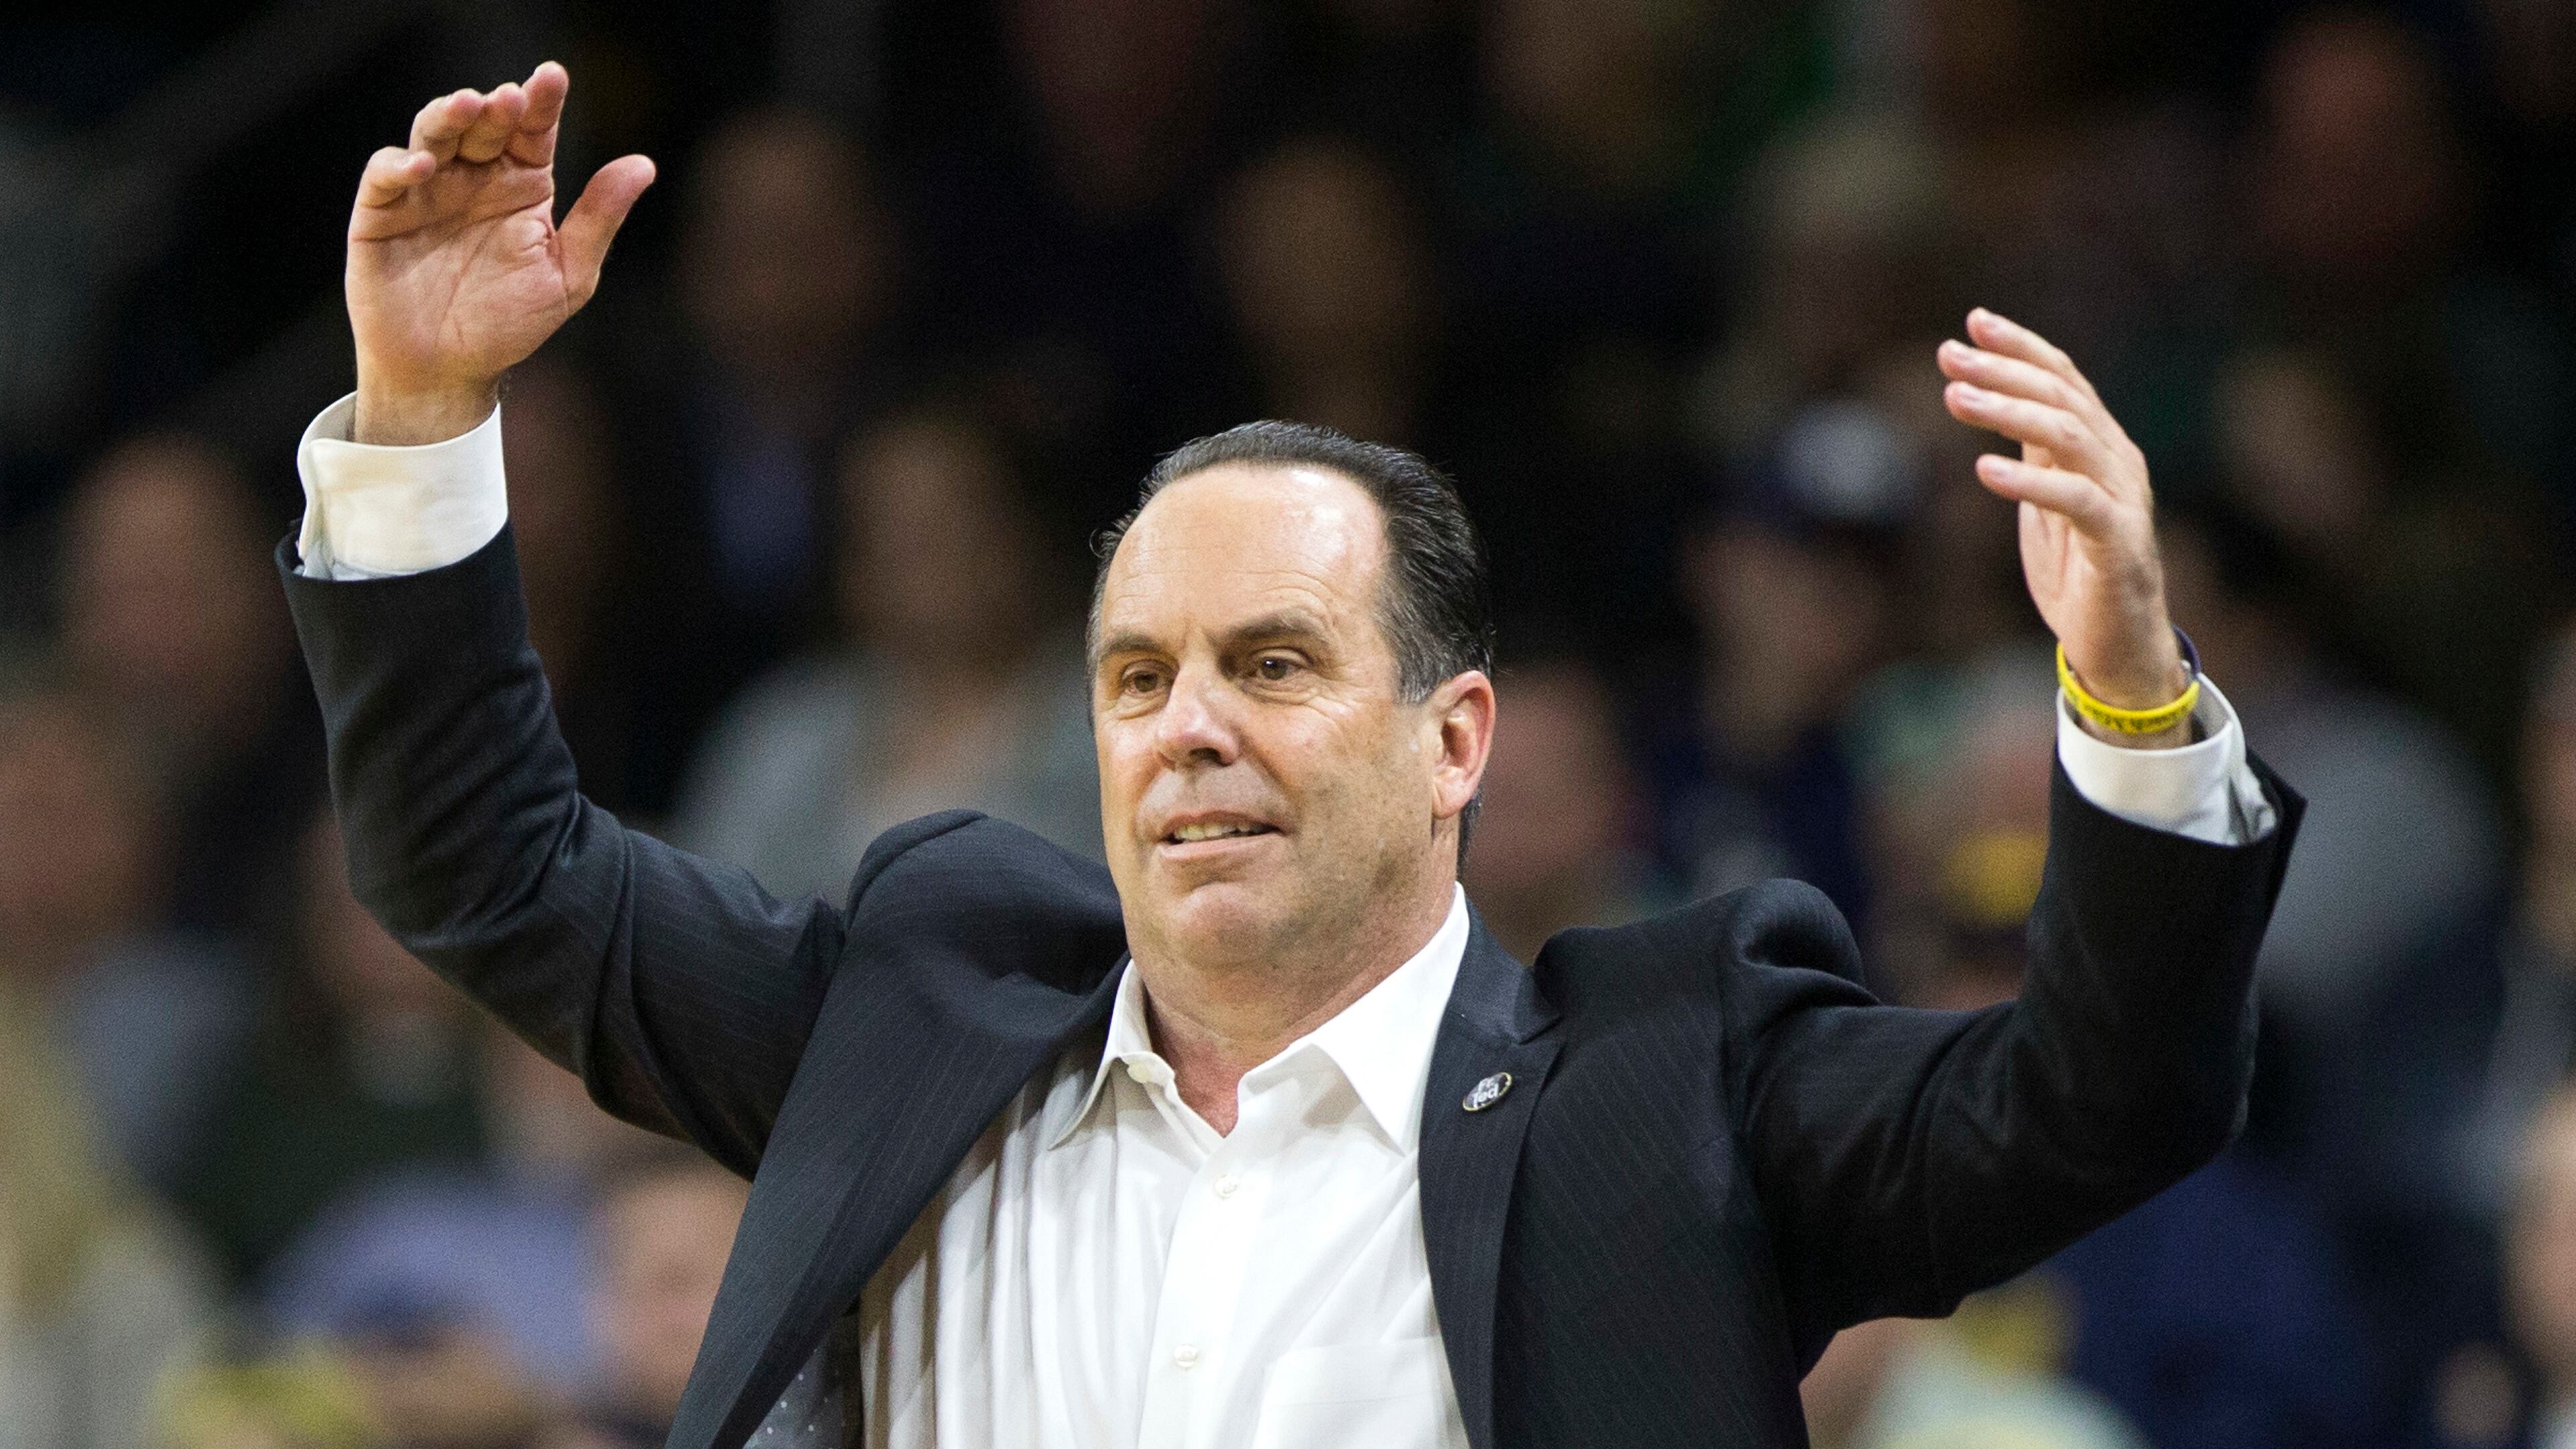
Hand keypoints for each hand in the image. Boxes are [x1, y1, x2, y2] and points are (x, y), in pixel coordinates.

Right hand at [346, 62, 653, 442]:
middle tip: (510, 98)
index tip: (552, 78)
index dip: (541, 102)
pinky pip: (385, 176)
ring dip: (448, 117)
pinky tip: (423, 166)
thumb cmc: (510, 323)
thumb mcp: (567, 275)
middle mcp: (473, 179)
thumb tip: (644, 165)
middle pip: (483, 126)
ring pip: (432, 135)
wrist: (449, 371)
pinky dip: (399, 165)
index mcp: (521, 186)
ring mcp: (425, 192)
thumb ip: (599, 218)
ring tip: (471, 107)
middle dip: (496, 107)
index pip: (533, 132)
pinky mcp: (380, 213)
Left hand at [1937, 310, 2190, 747]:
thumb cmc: (2078, 572)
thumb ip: (2034, 452)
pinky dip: (2030, 481)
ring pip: (2068, 435)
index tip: (1973, 322)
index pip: (2064, 379)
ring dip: (2007, 412)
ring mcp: (2123, 499)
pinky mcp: (2118, 542)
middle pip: (2061, 396)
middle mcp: (2118, 461)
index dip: (2021, 347)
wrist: (2117, 646)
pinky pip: (2076, 500)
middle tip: (1946, 357)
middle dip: (2002, 371)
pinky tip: (1985, 472)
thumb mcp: (2047, 500)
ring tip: (1955, 399)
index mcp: (2101, 447)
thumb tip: (1997, 399)